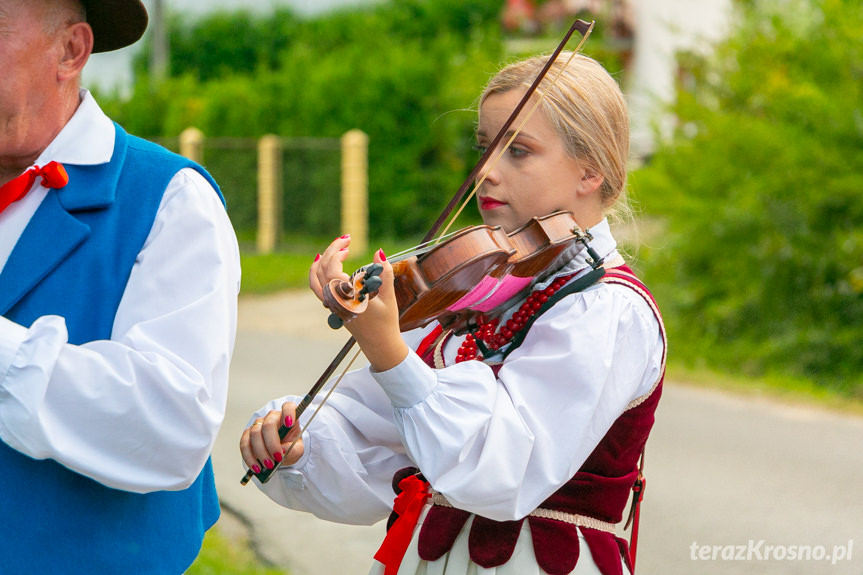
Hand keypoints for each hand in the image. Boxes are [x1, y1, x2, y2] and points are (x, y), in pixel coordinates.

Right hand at [239, 402, 302, 474]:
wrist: (279, 455)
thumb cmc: (290, 448)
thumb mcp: (297, 451)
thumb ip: (293, 450)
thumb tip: (282, 451)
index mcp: (287, 417)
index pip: (288, 407)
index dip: (288, 412)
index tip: (289, 423)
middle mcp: (272, 418)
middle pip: (268, 424)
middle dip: (272, 443)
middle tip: (277, 458)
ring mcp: (259, 425)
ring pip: (255, 433)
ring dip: (261, 452)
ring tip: (268, 465)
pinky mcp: (248, 435)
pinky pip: (244, 444)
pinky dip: (249, 457)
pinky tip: (256, 467)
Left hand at [310, 235, 407, 370]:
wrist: (379, 344)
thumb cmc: (386, 322)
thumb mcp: (388, 296)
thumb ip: (384, 273)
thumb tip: (379, 252)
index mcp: (347, 297)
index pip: (332, 268)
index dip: (336, 251)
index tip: (349, 242)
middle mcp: (335, 300)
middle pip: (322, 270)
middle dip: (332, 251)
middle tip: (346, 240)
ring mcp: (332, 305)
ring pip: (315, 280)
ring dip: (320, 262)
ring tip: (331, 250)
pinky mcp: (333, 308)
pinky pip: (318, 289)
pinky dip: (318, 275)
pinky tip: (327, 266)